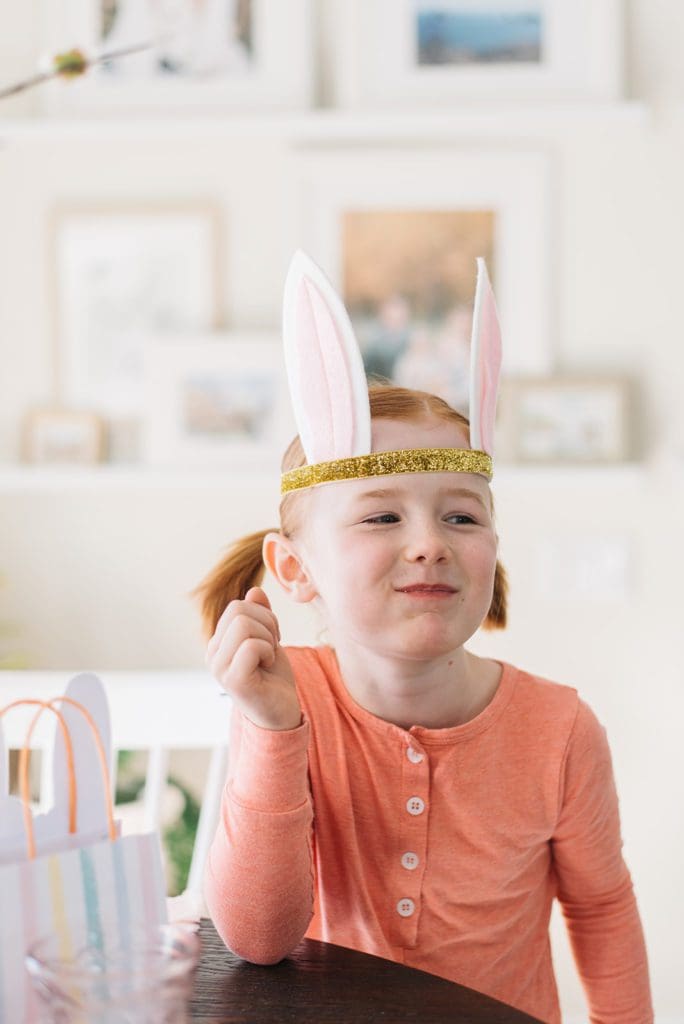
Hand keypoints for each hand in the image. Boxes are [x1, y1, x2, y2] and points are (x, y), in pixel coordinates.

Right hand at [206, 586, 300, 730]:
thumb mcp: (269, 639)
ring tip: (269, 657)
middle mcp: (213, 654)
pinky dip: (269, 651)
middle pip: (238, 610)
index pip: (236, 606)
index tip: (271, 638)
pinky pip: (252, 646)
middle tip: (272, 647)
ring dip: (268, 638)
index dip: (262, 616)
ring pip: (244, 625)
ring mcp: (220, 668)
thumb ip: (260, 615)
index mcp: (218, 643)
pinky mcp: (233, 680)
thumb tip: (255, 590)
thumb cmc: (274, 679)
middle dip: (267, 623)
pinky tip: (269, 666)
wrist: (282, 713)